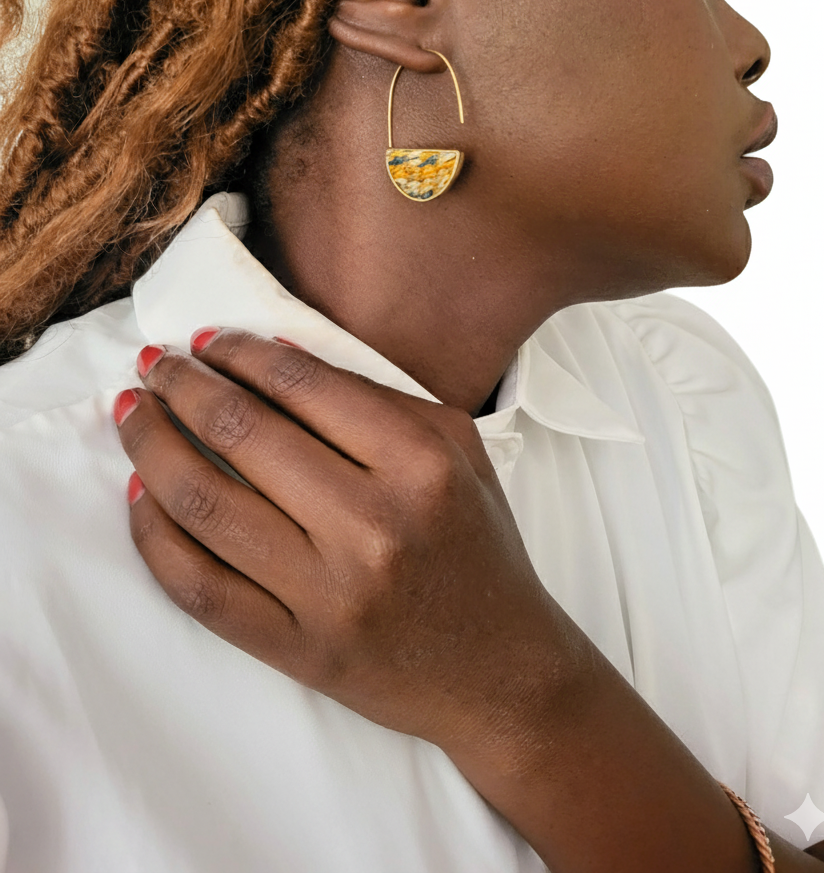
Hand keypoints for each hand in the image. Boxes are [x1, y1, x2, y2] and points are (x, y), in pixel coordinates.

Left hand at [114, 328, 584, 760]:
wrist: (502, 671)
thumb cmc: (478, 549)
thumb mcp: (460, 453)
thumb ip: (380, 398)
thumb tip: (274, 357)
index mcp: (420, 465)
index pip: (302, 385)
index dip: (238, 352)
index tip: (205, 340)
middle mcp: (372, 527)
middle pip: (241, 433)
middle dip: (181, 386)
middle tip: (154, 365)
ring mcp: (328, 595)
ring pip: (204, 505)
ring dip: (151, 447)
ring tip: (133, 413)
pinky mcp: (296, 650)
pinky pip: (199, 588)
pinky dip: (153, 537)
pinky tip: (139, 496)